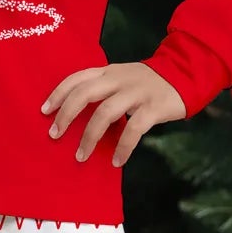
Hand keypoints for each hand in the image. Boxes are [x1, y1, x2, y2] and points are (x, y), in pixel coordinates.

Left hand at [41, 63, 187, 167]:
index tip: (44, 111)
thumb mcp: (123, 78)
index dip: (58, 94)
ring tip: (81, 156)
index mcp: (109, 71)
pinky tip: (117, 161)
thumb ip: (103, 88)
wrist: (186, 74)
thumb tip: (76, 114)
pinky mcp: (153, 107)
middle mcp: (119, 78)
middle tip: (55, 135)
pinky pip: (133, 129)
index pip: (77, 78)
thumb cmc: (148, 83)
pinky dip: (123, 147)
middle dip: (66, 115)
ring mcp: (136, 92)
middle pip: (84, 93)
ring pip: (105, 113)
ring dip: (89, 137)